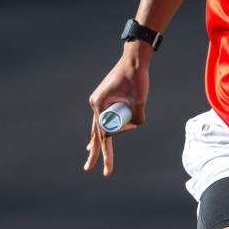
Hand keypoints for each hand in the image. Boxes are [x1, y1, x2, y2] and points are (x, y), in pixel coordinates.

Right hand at [83, 51, 148, 176]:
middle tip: (88, 169)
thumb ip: (139, 117)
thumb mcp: (140, 100)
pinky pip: (103, 117)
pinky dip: (102, 128)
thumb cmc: (136, 77)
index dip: (108, 150)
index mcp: (99, 105)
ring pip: (98, 126)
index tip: (116, 156)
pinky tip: (94, 138)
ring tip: (89, 156)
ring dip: (97, 141)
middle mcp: (96, 104)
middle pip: (96, 133)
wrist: (134, 59)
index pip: (104, 134)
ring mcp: (99, 101)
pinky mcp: (105, 98)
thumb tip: (137, 125)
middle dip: (94, 152)